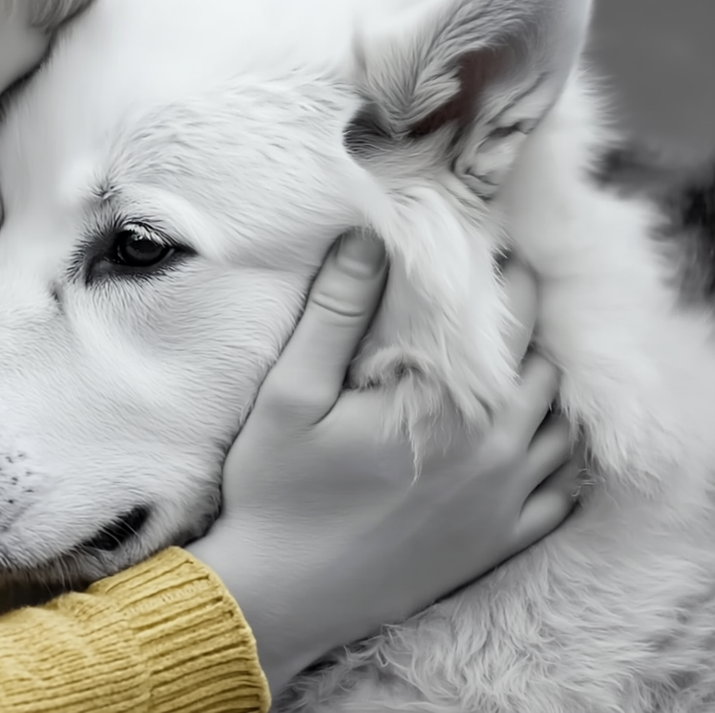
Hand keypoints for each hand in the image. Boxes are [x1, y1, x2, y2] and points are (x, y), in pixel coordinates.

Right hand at [186, 231, 579, 692]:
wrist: (283, 596)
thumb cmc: (278, 492)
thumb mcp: (291, 394)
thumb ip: (335, 313)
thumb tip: (368, 240)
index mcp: (448, 409)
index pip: (509, 321)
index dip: (503, 277)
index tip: (482, 254)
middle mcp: (495, 453)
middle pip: (543, 368)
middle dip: (522, 332)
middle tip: (484, 308)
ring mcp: (505, 504)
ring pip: (558, 427)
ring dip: (539, 391)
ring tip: (499, 367)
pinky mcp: (498, 542)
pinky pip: (557, 491)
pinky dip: (548, 458)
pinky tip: (513, 440)